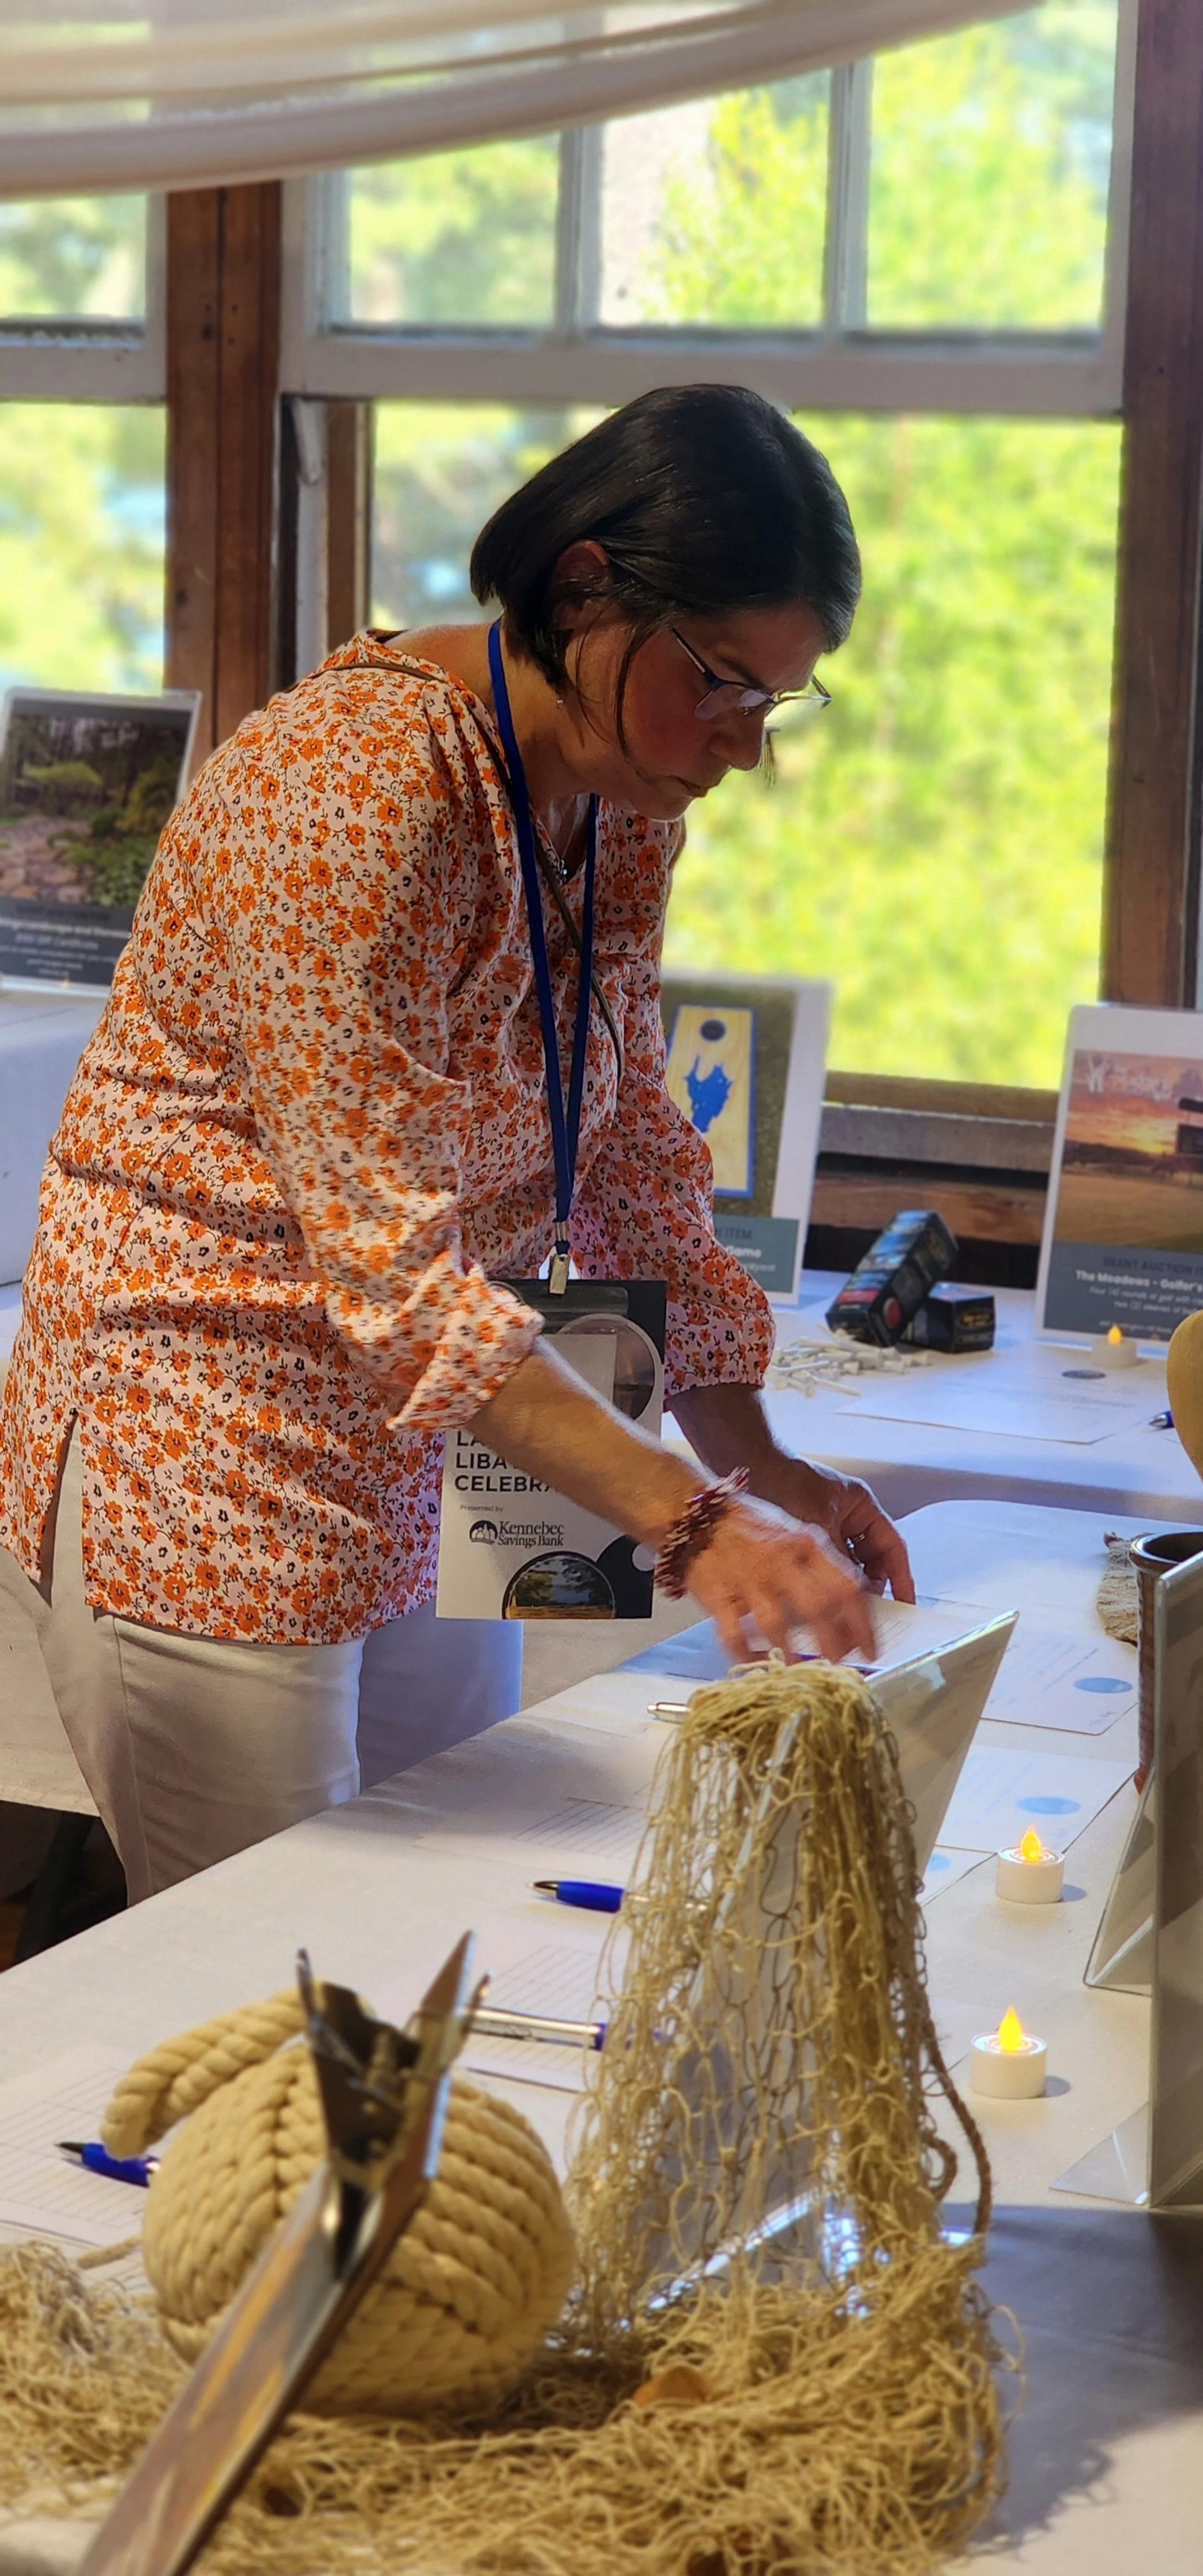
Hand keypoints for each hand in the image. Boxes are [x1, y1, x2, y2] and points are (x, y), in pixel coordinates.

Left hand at [667, 1385, 913, 1604]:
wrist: (746, 1468)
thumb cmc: (783, 1481)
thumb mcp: (818, 1524)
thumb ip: (839, 1559)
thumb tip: (854, 1597)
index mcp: (860, 1506)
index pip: (893, 1547)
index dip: (901, 1577)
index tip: (906, 1604)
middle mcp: (848, 1517)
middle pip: (872, 1561)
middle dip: (871, 1588)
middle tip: (868, 1616)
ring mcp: (827, 1528)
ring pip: (847, 1568)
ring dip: (846, 1589)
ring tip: (841, 1614)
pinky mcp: (805, 1540)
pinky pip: (824, 1567)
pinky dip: (824, 1584)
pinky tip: (817, 1602)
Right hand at [682, 1496, 878, 1663]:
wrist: (695, 1513)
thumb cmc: (747, 1525)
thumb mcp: (793, 1534)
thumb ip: (817, 1567)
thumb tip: (844, 1610)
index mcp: (805, 1544)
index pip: (846, 1585)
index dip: (862, 1623)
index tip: (871, 1647)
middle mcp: (780, 1561)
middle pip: (818, 1608)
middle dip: (835, 1643)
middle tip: (840, 1664)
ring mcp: (748, 1579)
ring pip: (778, 1624)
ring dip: (793, 1654)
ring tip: (801, 1671)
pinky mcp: (718, 1595)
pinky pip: (735, 1634)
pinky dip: (748, 1656)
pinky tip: (757, 1665)